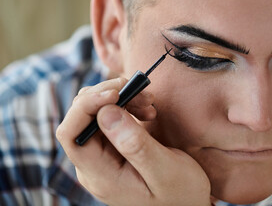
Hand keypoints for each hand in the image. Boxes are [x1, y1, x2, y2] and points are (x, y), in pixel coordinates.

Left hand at [56, 78, 211, 205]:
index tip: (117, 93)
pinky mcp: (112, 147)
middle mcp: (94, 165)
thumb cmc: (181, 193)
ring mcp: (102, 156)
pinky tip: (146, 111)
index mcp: (101, 176)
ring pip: (94, 113)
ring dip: (120, 99)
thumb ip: (135, 145)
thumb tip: (105, 112)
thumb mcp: (165, 171)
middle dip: (109, 96)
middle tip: (143, 94)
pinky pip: (108, 118)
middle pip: (80, 118)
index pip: (70, 134)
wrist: (186, 203)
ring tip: (149, 103)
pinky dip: (126, 106)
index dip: (86, 106)